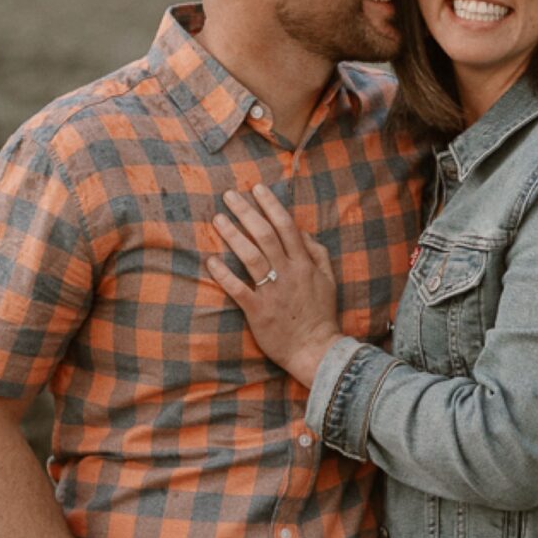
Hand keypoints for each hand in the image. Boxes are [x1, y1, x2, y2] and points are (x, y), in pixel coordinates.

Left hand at [209, 182, 342, 386]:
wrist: (316, 350)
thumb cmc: (321, 315)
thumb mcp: (327, 280)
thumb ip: (317, 253)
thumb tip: (302, 232)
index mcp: (304, 264)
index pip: (286, 226)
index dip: (271, 205)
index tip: (257, 188)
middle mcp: (288, 273)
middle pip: (265, 235)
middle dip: (246, 212)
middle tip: (229, 195)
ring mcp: (273, 292)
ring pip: (251, 256)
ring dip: (233, 235)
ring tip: (217, 219)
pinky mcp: (258, 311)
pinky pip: (238, 289)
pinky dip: (224, 274)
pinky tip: (210, 261)